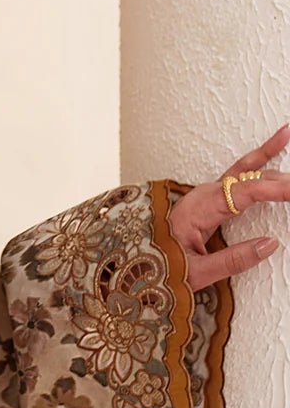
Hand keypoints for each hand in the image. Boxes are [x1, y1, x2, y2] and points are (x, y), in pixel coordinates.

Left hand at [168, 123, 289, 289]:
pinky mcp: (210, 198)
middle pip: (249, 179)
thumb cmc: (159, 267)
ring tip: (287, 135)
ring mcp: (206, 194)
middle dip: (281, 181)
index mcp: (198, 209)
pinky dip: (259, 160)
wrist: (133, 264)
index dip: (274, 190)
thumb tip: (270, 244)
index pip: (244, 192)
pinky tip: (277, 144)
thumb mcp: (195, 272)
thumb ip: (233, 260)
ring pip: (246, 170)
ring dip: (272, 158)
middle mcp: (203, 195)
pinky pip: (239, 174)